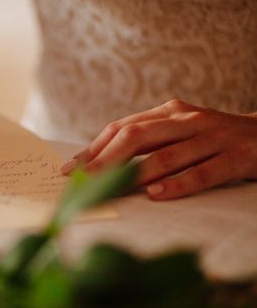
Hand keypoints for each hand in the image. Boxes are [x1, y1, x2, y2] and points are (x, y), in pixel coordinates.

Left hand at [61, 99, 256, 199]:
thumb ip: (147, 142)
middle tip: (81, 180)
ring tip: (109, 189)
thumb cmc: (214, 137)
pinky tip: (156, 195)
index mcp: (168, 112)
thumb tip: (101, 163)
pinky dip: (178, 184)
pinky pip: (203, 172)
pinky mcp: (236, 157)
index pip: (122, 127)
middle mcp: (187, 121)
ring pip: (166, 155)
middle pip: (137, 137)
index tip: (70, 168)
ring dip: (133, 175)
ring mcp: (212, 137)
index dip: (94, 148)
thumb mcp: (179, 130)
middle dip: (104, 160)